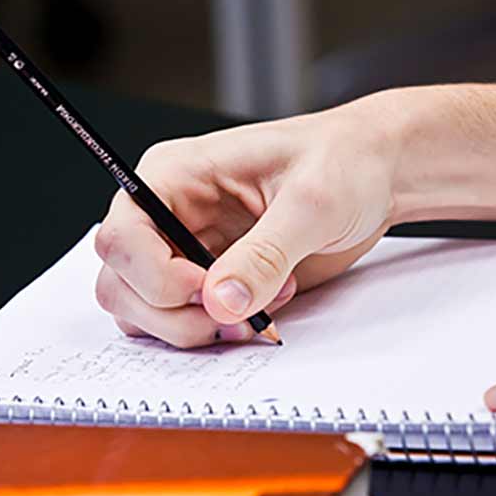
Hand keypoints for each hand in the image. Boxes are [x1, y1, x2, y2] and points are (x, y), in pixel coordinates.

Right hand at [94, 100, 400, 347]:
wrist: (375, 176)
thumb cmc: (342, 161)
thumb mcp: (311, 202)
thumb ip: (264, 254)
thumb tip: (221, 300)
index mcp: (174, 175)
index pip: (120, 237)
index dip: (154, 276)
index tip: (207, 288)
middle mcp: (168, 214)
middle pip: (120, 285)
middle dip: (173, 314)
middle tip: (236, 315)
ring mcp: (184, 251)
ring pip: (142, 313)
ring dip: (193, 329)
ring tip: (259, 308)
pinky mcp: (208, 283)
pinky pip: (180, 324)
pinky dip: (213, 334)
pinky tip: (262, 312)